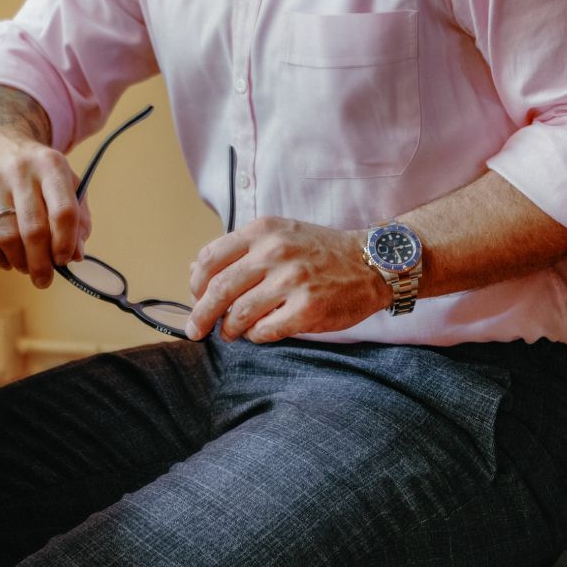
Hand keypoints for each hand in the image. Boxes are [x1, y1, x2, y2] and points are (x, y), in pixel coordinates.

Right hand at [0, 128, 90, 288]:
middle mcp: (20, 169)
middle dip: (41, 263)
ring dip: (19, 261)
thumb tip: (76, 255)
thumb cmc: (38, 171)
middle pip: (33, 230)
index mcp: (51, 165)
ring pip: (6, 237)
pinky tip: (7, 259)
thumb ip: (79, 218)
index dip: (66, 243)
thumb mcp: (67, 183)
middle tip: (45, 278)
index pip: (64, 212)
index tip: (65, 259)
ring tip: (26, 266)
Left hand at [185, 217, 388, 343]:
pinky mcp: (308, 309)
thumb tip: (195, 270)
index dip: (196, 283)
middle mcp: (275, 252)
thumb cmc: (321, 252)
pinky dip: (256, 336)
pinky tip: (260, 332)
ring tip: (233, 331)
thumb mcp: (280, 236)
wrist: (371, 263)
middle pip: (219, 289)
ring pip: (239, 314)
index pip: (211, 258)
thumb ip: (239, 251)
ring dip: (230, 329)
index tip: (196, 297)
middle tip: (195, 330)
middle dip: (201, 315)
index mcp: (264, 231)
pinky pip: (265, 331)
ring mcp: (292, 281)